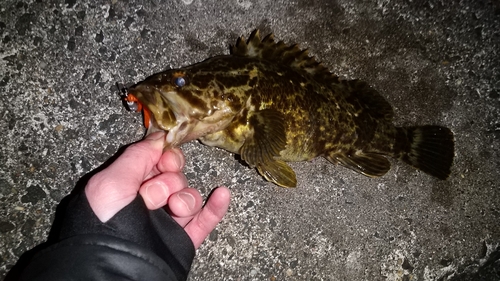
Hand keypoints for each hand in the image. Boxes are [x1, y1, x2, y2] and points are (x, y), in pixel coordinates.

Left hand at [84, 132, 229, 248]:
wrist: (118, 267)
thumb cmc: (106, 225)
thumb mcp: (111, 182)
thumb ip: (136, 156)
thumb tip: (159, 138)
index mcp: (128, 186)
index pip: (156, 160)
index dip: (164, 157)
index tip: (164, 160)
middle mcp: (149, 202)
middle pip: (174, 177)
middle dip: (169, 181)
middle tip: (154, 194)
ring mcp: (168, 220)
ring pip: (190, 197)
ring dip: (187, 198)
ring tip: (176, 209)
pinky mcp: (183, 238)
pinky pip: (206, 220)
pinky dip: (216, 207)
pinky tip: (222, 195)